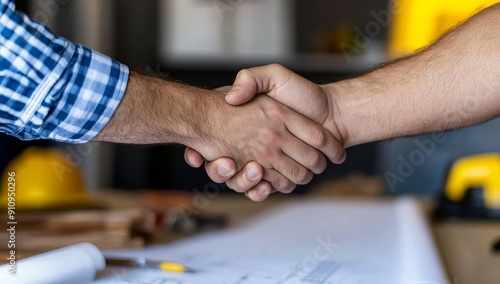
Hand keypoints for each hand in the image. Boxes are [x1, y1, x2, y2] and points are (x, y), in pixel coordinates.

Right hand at [185, 65, 346, 200]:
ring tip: (254, 170)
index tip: (197, 156)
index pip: (211, 143)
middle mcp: (250, 145)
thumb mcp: (273, 76)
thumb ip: (250, 79)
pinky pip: (263, 189)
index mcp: (243, 126)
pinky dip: (261, 190)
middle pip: (224, 168)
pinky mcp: (278, 175)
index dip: (198, 153)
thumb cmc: (302, 93)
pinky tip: (265, 183)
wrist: (333, 112)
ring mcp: (264, 162)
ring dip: (243, 181)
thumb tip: (230, 97)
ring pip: (241, 182)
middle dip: (220, 171)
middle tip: (228, 162)